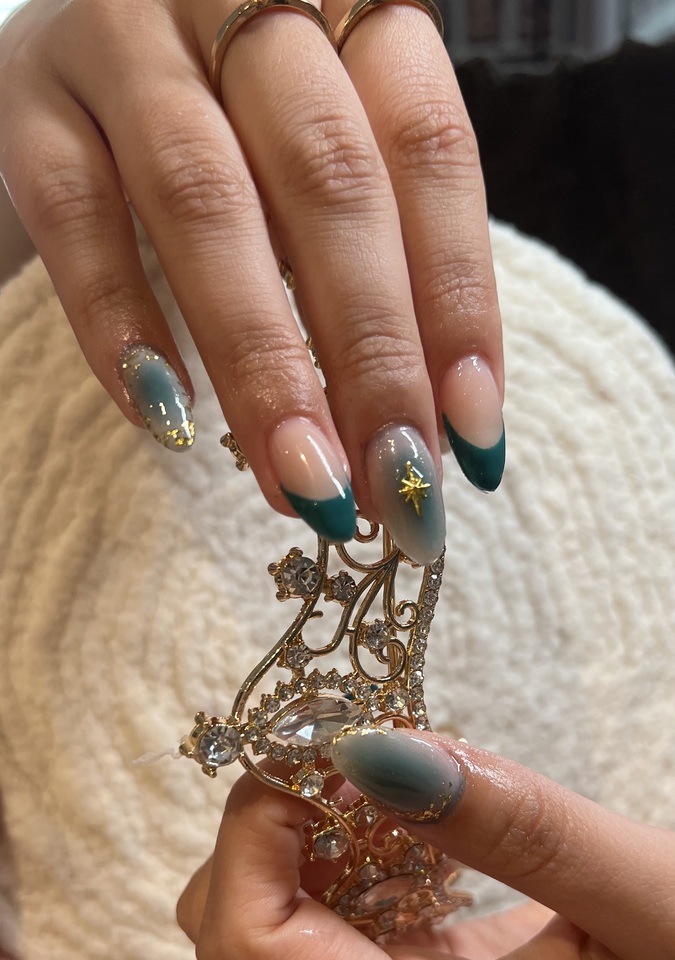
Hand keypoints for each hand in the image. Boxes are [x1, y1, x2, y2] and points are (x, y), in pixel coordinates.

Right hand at [0, 0, 503, 561]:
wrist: (72, 67)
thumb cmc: (230, 129)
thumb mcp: (316, 162)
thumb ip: (378, 257)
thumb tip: (436, 430)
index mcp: (343, 6)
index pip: (427, 149)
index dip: (457, 299)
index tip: (471, 435)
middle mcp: (236, 1)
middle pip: (328, 180)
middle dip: (371, 353)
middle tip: (393, 485)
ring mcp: (122, 41)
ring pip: (206, 201)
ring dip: (264, 360)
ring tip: (304, 481)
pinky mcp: (28, 101)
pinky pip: (77, 217)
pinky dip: (124, 324)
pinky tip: (170, 421)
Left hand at [177, 730, 674, 959]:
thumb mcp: (645, 895)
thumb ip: (514, 827)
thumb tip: (372, 749)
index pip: (248, 944)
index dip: (256, 827)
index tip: (325, 743)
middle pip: (232, 929)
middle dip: (271, 818)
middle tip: (360, 740)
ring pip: (262, 914)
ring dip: (302, 824)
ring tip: (396, 770)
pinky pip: (313, 912)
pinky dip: (337, 843)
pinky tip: (414, 812)